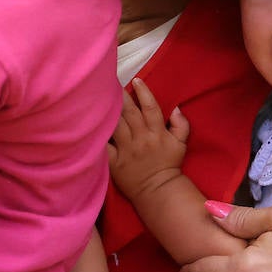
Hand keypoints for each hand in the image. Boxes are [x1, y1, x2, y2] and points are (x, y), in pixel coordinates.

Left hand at [108, 78, 188, 200]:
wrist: (158, 191)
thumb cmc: (168, 165)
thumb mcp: (181, 144)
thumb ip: (181, 124)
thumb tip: (176, 107)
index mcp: (157, 133)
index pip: (151, 108)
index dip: (143, 93)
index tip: (136, 80)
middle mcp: (141, 139)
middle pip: (130, 113)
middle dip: (121, 96)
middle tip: (111, 82)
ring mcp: (127, 150)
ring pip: (116, 125)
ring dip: (109, 111)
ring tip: (99, 97)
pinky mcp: (115, 162)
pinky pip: (105, 147)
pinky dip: (98, 136)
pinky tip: (90, 124)